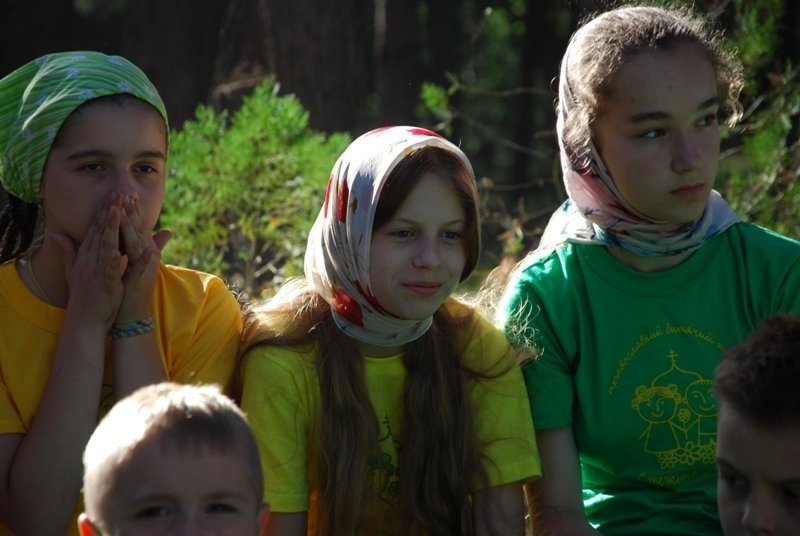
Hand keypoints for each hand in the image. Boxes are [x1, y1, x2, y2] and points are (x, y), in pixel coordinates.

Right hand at [50, 202, 124, 330]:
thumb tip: (54, 234)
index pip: (95, 230)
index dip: (103, 212)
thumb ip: (67, 250)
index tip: (112, 195)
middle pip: (100, 232)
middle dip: (109, 212)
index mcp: (86, 256)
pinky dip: (114, 261)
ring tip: (117, 212)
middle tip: (117, 193)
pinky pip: (110, 271)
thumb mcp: (74, 270)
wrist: (84, 321)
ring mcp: (96, 272)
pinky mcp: (105, 285)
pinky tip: (119, 250)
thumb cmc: (83, 295)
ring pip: (105, 246)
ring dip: (111, 229)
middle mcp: (90, 260)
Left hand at [116, 194, 171, 321]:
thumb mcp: (130, 264)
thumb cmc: (127, 289)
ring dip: (137, 227)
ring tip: (131, 212)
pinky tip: (148, 249)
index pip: (134, 226)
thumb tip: (137, 237)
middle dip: (133, 212)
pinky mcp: (145, 279)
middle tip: (128, 194)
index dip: (129, 211)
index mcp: (139, 250)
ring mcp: (147, 266)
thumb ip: (131, 247)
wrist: (131, 312)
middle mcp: (146, 255)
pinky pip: (145, 266)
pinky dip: (147, 258)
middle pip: (139, 229)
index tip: (122, 194)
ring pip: (141, 242)